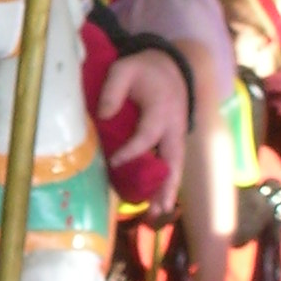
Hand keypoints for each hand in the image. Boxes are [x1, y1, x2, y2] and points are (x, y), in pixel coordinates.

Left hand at [98, 48, 188, 204]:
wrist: (172, 66)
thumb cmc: (146, 69)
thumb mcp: (125, 68)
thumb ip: (113, 89)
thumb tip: (103, 116)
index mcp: (161, 110)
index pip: (147, 136)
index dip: (132, 151)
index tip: (115, 162)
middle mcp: (174, 127)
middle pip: (173, 161)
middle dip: (165, 186)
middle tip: (157, 209)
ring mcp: (177, 135)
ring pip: (176, 166)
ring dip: (168, 190)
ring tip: (158, 214)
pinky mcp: (174, 140)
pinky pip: (172, 163)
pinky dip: (167, 182)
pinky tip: (157, 201)